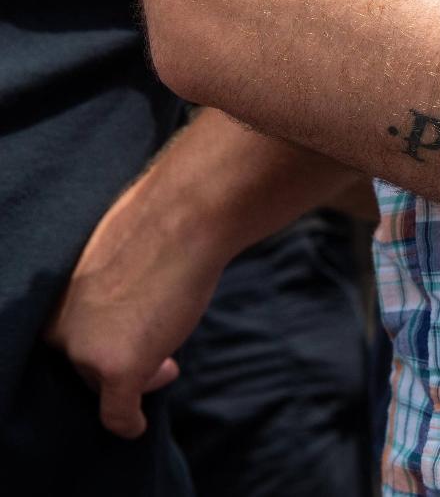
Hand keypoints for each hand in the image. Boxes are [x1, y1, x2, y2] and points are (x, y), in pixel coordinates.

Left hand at [44, 177, 228, 438]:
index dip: (98, 343)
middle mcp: (55, 328)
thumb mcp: (114, 261)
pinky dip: (127, 423)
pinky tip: (138, 427)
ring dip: (135, 380)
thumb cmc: (157, 228)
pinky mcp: (115, 369)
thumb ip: (105, 290)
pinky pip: (116, 412)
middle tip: (162, 359)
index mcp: (49, 298)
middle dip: (118, 362)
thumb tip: (123, 313)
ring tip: (169, 366)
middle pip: (81, 363)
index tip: (127, 339)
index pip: (65, 338)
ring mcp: (84, 351)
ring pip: (100, 383)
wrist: (183, 221)